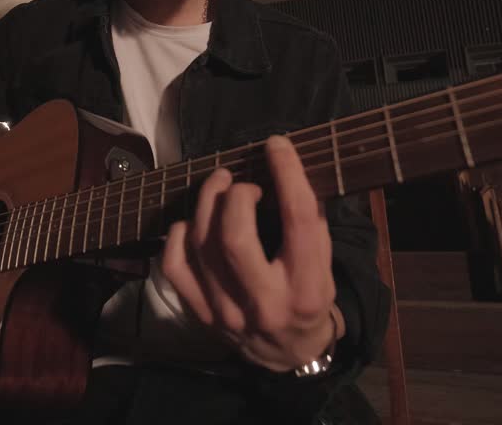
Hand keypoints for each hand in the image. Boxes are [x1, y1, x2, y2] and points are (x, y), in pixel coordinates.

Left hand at [162, 135, 341, 370]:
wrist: (289, 354)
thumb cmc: (310, 298)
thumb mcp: (326, 266)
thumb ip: (311, 224)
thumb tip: (285, 170)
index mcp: (307, 287)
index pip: (298, 220)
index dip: (287, 174)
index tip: (277, 146)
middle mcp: (266, 303)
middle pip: (235, 236)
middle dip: (234, 195)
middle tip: (241, 181)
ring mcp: (228, 312)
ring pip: (202, 246)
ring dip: (207, 204)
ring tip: (220, 186)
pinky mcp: (202, 315)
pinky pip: (175, 267)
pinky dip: (178, 236)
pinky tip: (193, 223)